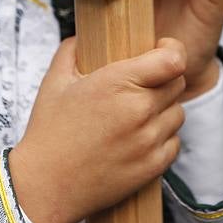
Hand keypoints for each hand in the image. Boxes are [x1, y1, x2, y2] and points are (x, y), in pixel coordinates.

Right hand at [8, 36, 185, 222]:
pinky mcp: (152, 167)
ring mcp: (148, 141)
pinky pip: (173, 143)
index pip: (173, 59)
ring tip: (138, 113)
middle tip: (144, 83)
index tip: (161, 50)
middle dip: (164, 79)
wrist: (45, 185)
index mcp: (118, 83)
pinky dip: (162, 138)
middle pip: (178, 84)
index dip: (173, 50)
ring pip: (178, 113)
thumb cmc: (49, 131)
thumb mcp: (54, 81)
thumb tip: (84, 36)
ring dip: (164, 110)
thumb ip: (72, 50)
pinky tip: (140, 137)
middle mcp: (139, 110)